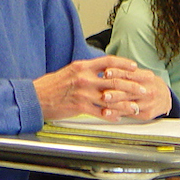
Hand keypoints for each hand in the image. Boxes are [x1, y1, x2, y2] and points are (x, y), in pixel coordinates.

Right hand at [34, 55, 169, 121]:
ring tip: (135, 107)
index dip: (124, 64)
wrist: (36, 97)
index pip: (108, 62)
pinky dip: (111, 115)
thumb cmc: (51, 85)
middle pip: (114, 80)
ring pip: (111, 97)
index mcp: (82, 66)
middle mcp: (84, 77)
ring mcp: (83, 92)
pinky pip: (100, 111)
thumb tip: (101, 70)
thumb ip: (86, 71)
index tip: (135, 67)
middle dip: (132, 85)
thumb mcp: (69, 71)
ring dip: (125, 103)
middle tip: (144, 89)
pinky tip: (118, 117)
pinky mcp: (80, 106)